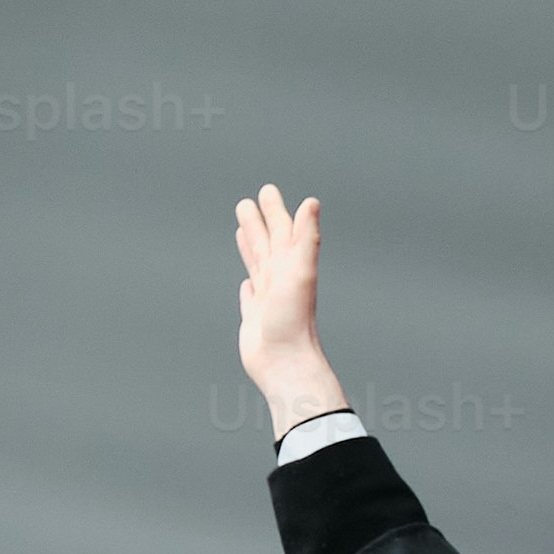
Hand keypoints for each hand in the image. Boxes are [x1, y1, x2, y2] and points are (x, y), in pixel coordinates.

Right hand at [232, 185, 346, 425]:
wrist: (284, 362)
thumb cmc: (293, 320)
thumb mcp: (300, 271)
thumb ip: (306, 237)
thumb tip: (312, 202)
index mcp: (291, 266)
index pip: (282, 230)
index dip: (275, 211)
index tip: (267, 191)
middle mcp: (280, 280)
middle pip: (267, 244)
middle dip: (259, 222)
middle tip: (247, 202)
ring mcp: (268, 299)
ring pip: (257, 265)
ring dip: (250, 246)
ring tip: (241, 230)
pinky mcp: (255, 318)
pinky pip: (250, 295)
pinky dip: (248, 284)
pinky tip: (247, 281)